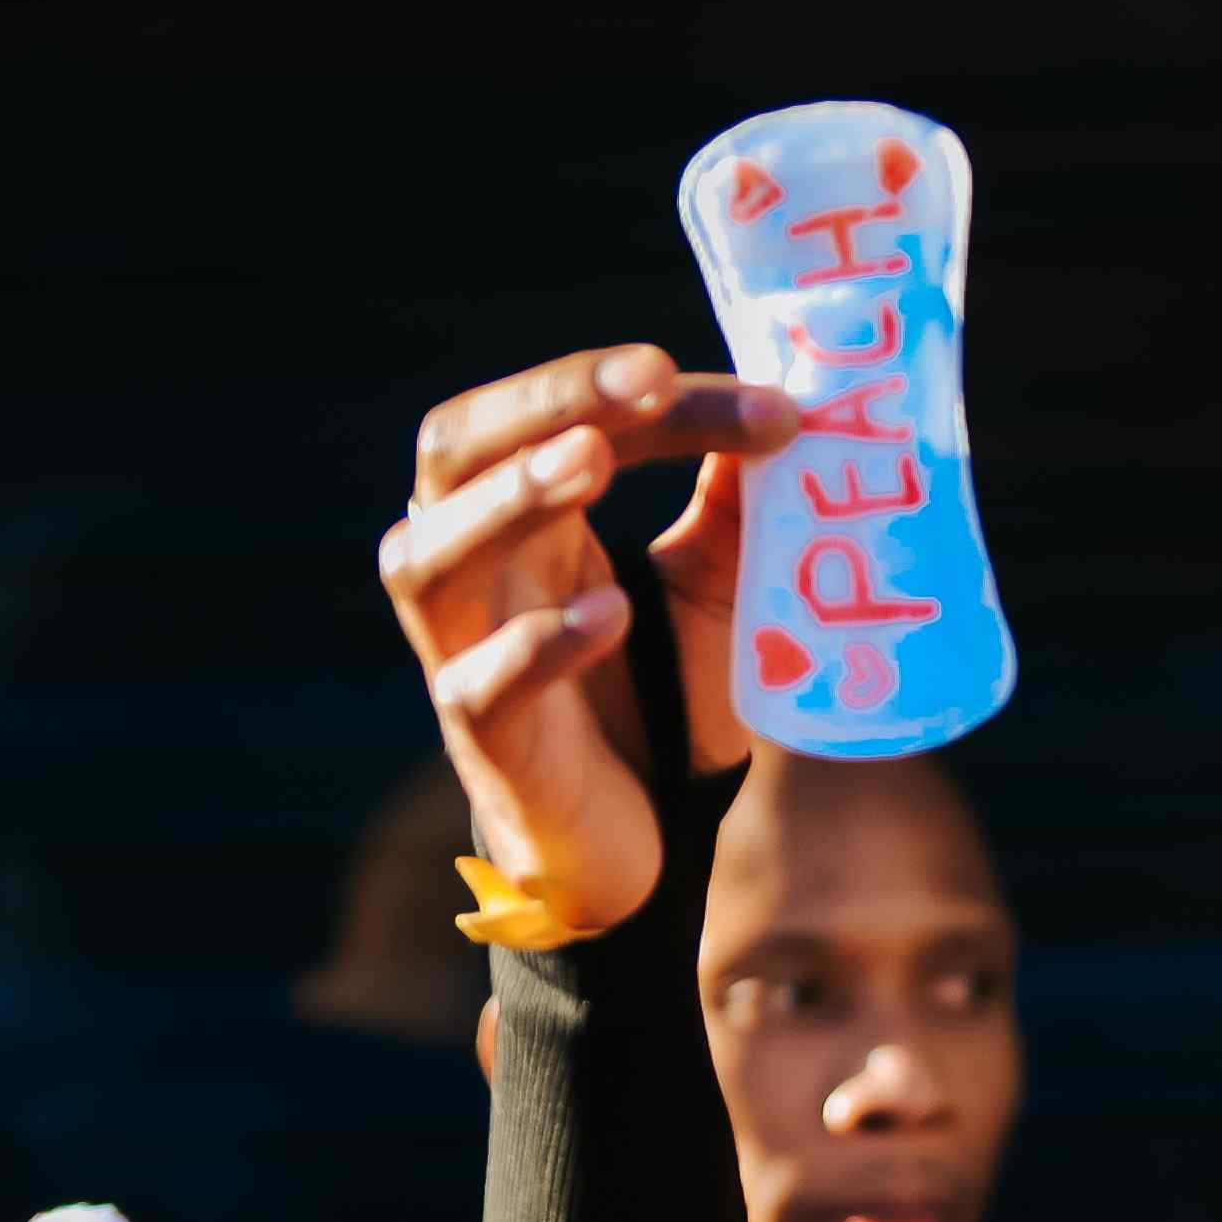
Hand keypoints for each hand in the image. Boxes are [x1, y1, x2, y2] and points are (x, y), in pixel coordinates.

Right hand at [371, 344, 804, 931]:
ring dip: (507, 500)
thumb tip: (791, 411)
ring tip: (587, 462)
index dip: (633, 389)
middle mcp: (475, 566)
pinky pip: (479, 684)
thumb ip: (733, 508)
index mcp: (524, 512)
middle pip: (456, 449)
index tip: (756, 395)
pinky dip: (536, 645)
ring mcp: (462, 651)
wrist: (646, 845)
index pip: (556, 416)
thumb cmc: (661, 694)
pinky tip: (605, 614)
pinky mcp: (483, 741)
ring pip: (431, 557)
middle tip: (643, 377)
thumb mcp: (711, 588)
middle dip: (545, 400)